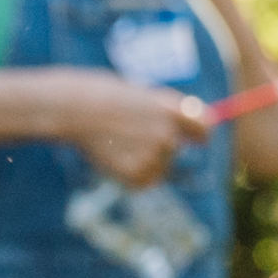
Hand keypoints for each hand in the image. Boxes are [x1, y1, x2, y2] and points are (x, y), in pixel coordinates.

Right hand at [44, 69, 208, 184]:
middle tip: (126, 135)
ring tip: (113, 143)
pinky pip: (141, 181)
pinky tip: (110, 158)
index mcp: (173, 110)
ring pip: (157, 168)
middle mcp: (169, 134)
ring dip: (140, 161)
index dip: (199, 134)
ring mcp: (154, 156)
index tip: (195, 139)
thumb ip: (165, 112)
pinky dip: (128, 176)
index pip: (203, 128)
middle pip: (173, 150)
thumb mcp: (140, 96)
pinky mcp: (138, 174)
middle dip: (155, 146)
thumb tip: (184, 132)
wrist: (74, 109)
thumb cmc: (102, 96)